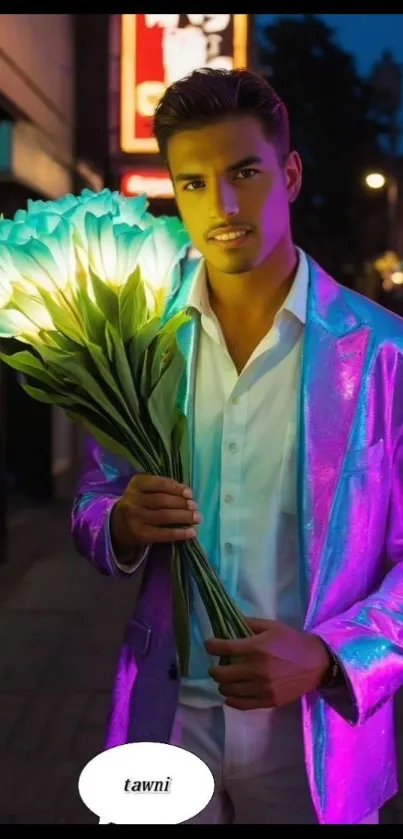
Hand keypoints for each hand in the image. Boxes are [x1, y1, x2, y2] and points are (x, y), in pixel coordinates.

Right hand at [110, 475, 201, 552]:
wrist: (117, 525)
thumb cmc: (138, 503)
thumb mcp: (144, 489)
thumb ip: (162, 487)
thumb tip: (187, 493)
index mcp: (136, 484)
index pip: (159, 484)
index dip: (176, 488)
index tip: (189, 493)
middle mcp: (133, 500)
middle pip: (162, 500)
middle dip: (182, 503)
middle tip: (195, 506)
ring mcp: (136, 518)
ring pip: (164, 516)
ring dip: (184, 517)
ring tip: (197, 518)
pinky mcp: (140, 534)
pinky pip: (163, 534)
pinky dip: (179, 533)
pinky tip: (191, 533)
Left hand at [205, 617, 330, 710]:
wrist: (315, 663)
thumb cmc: (291, 641)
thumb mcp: (271, 626)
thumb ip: (248, 623)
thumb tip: (227, 620)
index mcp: (256, 648)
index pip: (222, 648)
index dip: (211, 645)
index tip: (209, 645)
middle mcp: (256, 670)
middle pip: (220, 674)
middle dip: (214, 669)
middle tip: (217, 665)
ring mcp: (262, 688)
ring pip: (228, 690)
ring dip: (223, 683)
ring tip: (227, 678)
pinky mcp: (268, 701)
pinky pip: (240, 704)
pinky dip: (231, 699)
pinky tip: (232, 692)